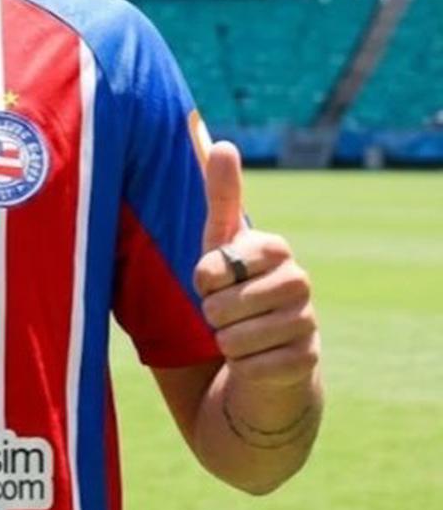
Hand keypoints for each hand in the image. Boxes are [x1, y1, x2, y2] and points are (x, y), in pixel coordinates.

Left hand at [193, 142, 319, 391]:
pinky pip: (249, 366)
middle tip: (227, 313)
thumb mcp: (220, 244)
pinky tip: (256, 360)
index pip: (214, 266)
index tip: (214, 280)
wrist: (263, 352)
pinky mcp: (305, 360)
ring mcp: (306, 321)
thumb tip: (223, 143)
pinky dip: (241, 366)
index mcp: (276, 249)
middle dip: (211, 315)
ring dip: (224, 342)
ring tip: (241, 335)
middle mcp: (299, 281)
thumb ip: (222, 197)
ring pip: (232, 338)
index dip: (203, 280)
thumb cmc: (235, 291)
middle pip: (220, 306)